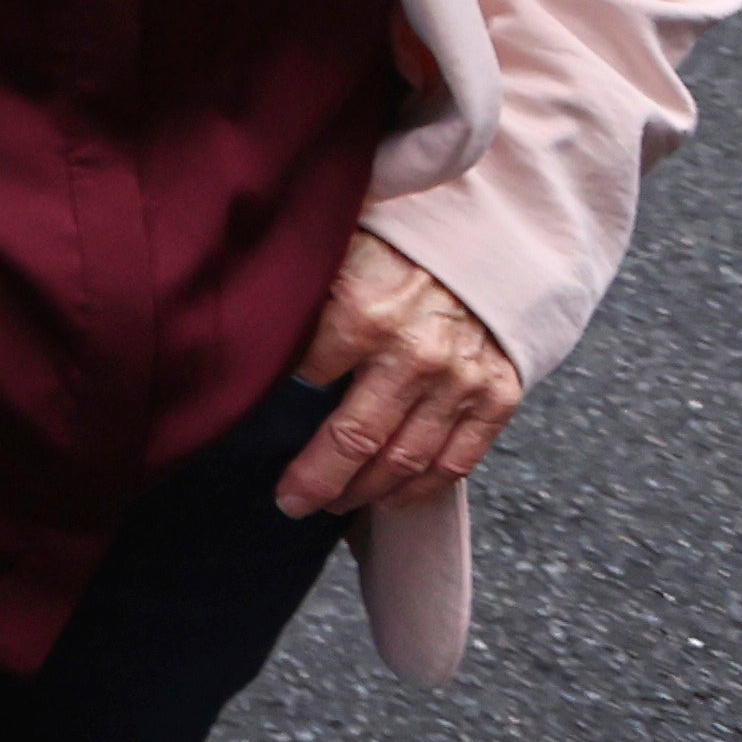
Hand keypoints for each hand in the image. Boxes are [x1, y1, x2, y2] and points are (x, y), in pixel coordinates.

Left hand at [276, 230, 523, 516]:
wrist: (485, 236)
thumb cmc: (393, 246)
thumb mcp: (334, 255)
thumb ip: (297, 299)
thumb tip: (244, 342)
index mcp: (361, 314)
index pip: (302, 382)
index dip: (275, 410)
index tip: (249, 429)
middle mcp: (413, 354)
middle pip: (354, 440)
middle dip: (317, 480)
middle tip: (290, 502)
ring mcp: (459, 379)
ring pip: (405, 460)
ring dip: (366, 493)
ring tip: (334, 505)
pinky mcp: (497, 395)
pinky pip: (457, 461)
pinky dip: (422, 489)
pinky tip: (392, 499)